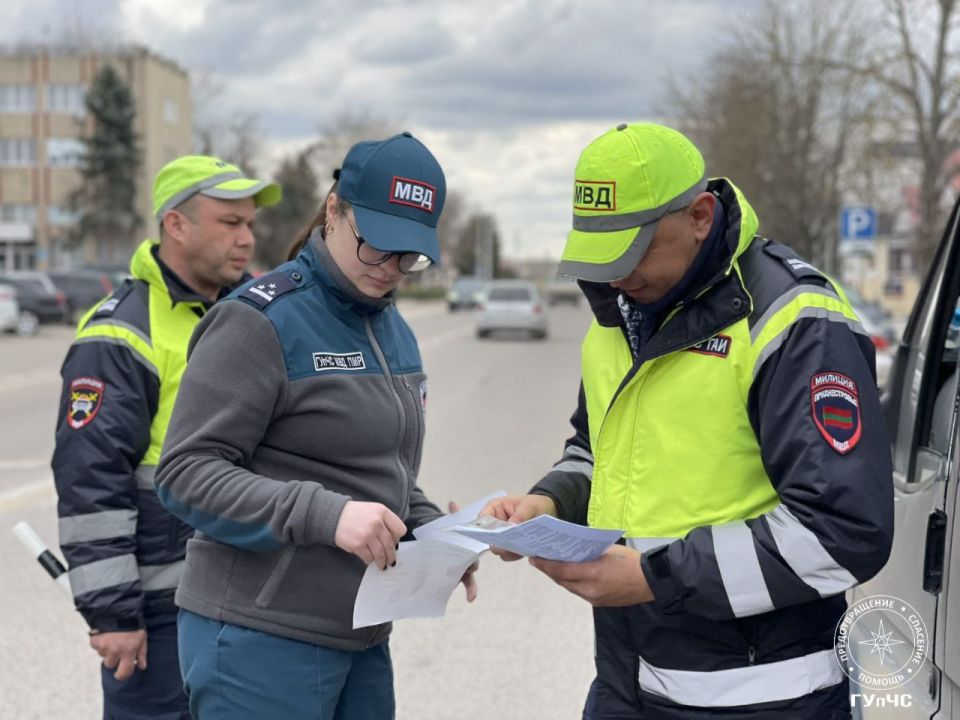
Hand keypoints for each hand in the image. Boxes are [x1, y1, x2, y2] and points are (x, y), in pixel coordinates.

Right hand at [90, 629, 146, 680]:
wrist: (120, 610)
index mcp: (128, 651)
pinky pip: (96, 646)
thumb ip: (142, 653)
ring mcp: (104, 646)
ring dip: (106, 650)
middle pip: (110, 665)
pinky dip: (99, 642)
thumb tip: (141, 667)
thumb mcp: (142, 637)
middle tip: (118, 649)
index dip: (122, 675)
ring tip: (112, 638)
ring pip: (102, 655)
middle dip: (113, 659)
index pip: (123, 673)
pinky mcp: (95, 641)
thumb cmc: (133, 624)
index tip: (121, 673)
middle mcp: (115, 651)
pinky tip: (105, 634)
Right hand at [334, 501, 406, 569]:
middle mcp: (377, 522)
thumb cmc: (355, 514)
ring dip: (382, 562)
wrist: (334, 515)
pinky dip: (369, 560)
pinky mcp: (358, 545)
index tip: (394, 543)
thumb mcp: (373, 509)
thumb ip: (385, 521)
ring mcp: (367, 534)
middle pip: (390, 544)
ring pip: (380, 554)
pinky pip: (368, 557)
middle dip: (391, 555)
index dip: (398, 538)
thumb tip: (393, 540)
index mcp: (382, 512)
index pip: (400, 529)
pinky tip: (369, 560)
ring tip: (382, 565)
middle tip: (391, 561)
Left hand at [449, 501, 478, 601]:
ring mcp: (464, 568)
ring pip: (470, 576)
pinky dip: (471, 591)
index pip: (474, 548)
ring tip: (472, 593)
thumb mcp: (448, 525)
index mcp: (468, 545)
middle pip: (472, 563)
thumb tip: (453, 504)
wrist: (436, 545)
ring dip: (472, 585)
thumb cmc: (445, 535)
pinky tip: (471, 598)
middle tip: (468, 568)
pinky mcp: (458, 577)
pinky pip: (467, 585)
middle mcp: (468, 556)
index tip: (473, 555)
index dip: (474, 551)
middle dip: (470, 566)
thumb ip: (453, 516)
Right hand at [479, 494, 556, 560]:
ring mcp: (502, 537)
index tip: (494, 535)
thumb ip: (520, 515)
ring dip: (508, 550)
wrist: (547, 512)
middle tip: (508, 545)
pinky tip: (525, 551)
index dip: (485, 529)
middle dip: (498, 542)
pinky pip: (509, 554)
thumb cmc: (534, 504)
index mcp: (495, 509)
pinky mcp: (510, 546)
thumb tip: (511, 526)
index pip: (482, 520)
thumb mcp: (529, 506)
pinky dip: (516, 554)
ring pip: (498, 548)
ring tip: (519, 549)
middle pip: (489, 537)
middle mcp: (495, 524)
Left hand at [530, 545, 654, 606]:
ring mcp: (594, 598)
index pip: (562, 570)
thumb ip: (587, 552)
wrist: (651, 582)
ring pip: (569, 587)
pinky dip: (570, 582)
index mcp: (594, 573)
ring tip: (549, 566)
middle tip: (537, 559)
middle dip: (548, 570)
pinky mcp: (598, 603)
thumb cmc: (630, 561)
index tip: (534, 557)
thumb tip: (568, 551)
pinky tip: (567, 574)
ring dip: (558, 577)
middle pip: (562, 580)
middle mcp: (591, 589)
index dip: (545, 564)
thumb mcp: (607, 551)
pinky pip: (578, 592)